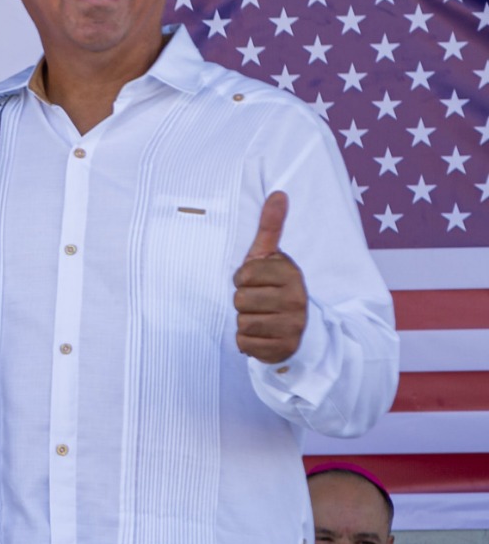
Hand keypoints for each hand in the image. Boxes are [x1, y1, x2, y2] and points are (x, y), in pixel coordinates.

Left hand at [233, 191, 307, 364]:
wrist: (304, 329)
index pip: (243, 275)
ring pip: (242, 322)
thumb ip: (271, 227)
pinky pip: (245, 344)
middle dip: (243, 301)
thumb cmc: (277, 288)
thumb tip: (278, 193)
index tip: (257, 282)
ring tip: (262, 318)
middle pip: (239, 300)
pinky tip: (262, 335)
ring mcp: (292, 327)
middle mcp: (297, 301)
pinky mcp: (284, 349)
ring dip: (245, 322)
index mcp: (291, 275)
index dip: (243, 279)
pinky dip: (248, 341)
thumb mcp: (272, 258)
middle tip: (260, 302)